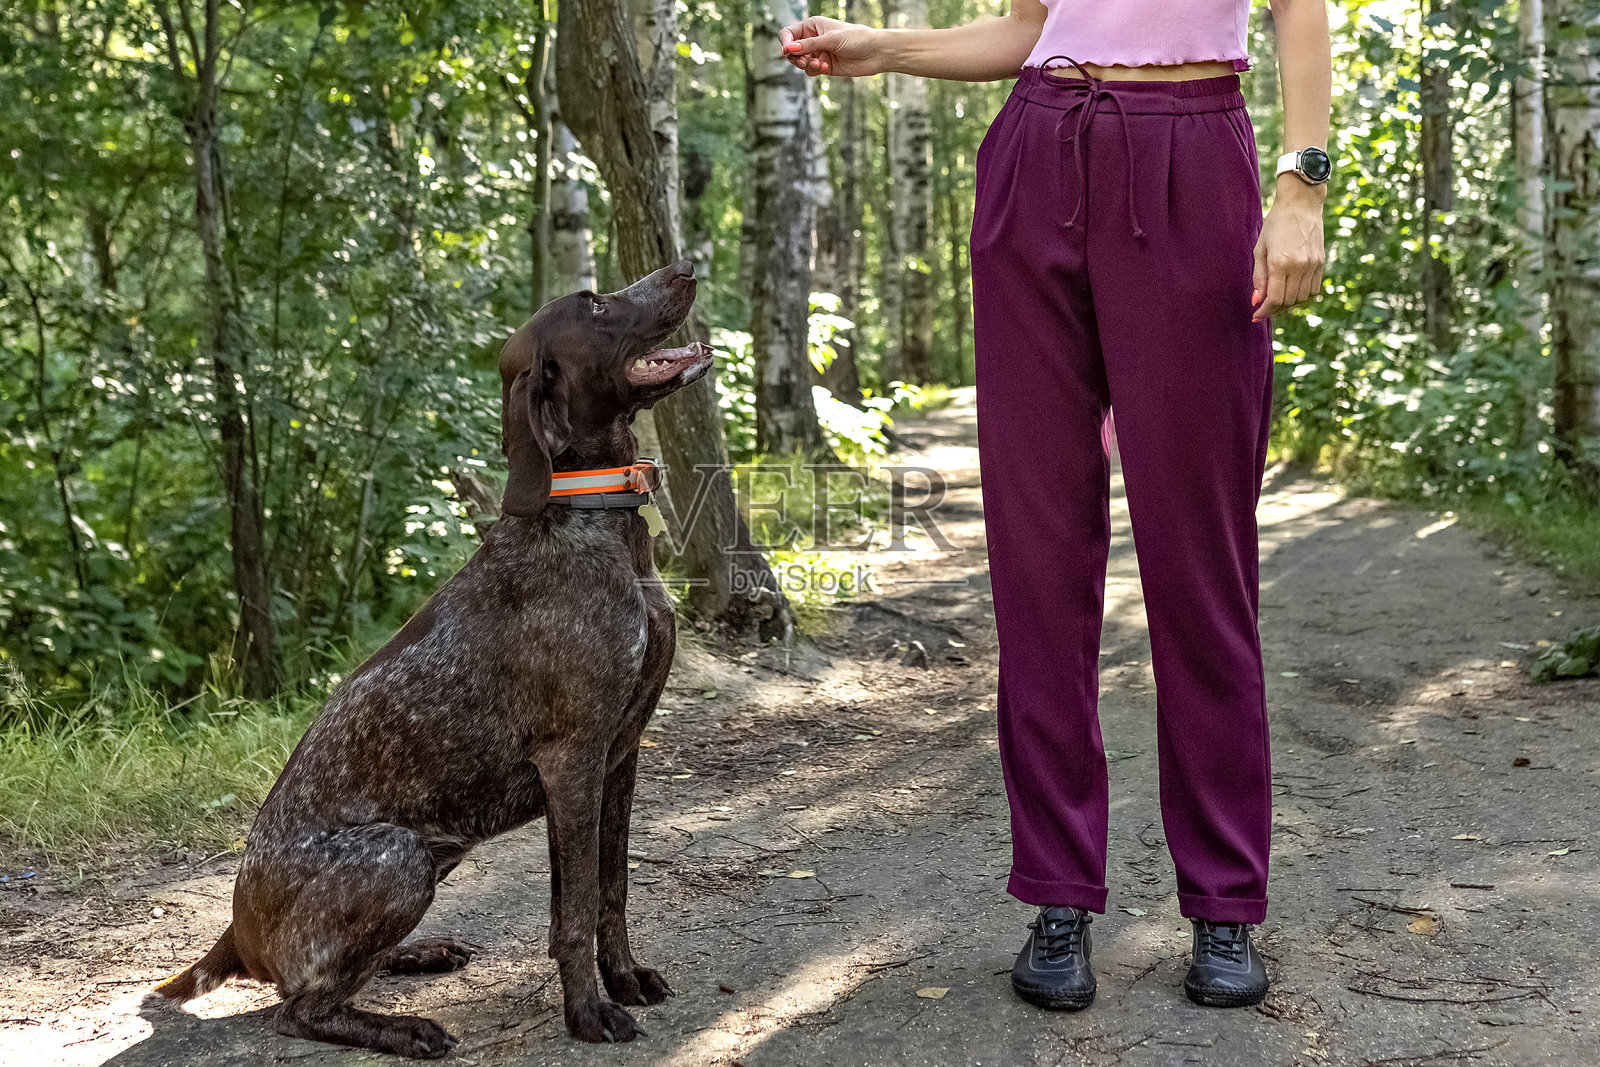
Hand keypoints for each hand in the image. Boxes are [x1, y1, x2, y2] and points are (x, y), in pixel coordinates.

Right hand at [779, 16, 882, 77]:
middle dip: (795, 57)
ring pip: (800, 61)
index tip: (788, 52)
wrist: (875, 53)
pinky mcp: (824, 66)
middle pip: (792, 50)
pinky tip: (826, 68)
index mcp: (813, 26)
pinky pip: (810, 70)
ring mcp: (818, 53)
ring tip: (819, 65)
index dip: (785, 42)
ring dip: (806, 64)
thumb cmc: (857, 39)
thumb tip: (789, 49)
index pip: (789, 33)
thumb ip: (809, 45)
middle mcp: (813, 39)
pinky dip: (814, 70)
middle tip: (804, 62)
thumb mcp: (831, 39)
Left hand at [1252, 180, 1325, 322]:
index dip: (1265, 311)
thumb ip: (1259, 277)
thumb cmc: (1275, 225)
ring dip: (1289, 303)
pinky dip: (1302, 295)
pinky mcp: (1321, 262)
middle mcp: (1299, 266)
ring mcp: (1313, 265)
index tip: (1257, 316)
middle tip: (1265, 306)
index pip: (1275, 299)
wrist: (1301, 205)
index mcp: (1280, 262)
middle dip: (1275, 308)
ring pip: (1302, 298)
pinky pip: (1314, 289)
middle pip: (1289, 302)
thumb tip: (1257, 301)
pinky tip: (1292, 288)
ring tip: (1278, 296)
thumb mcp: (1260, 249)